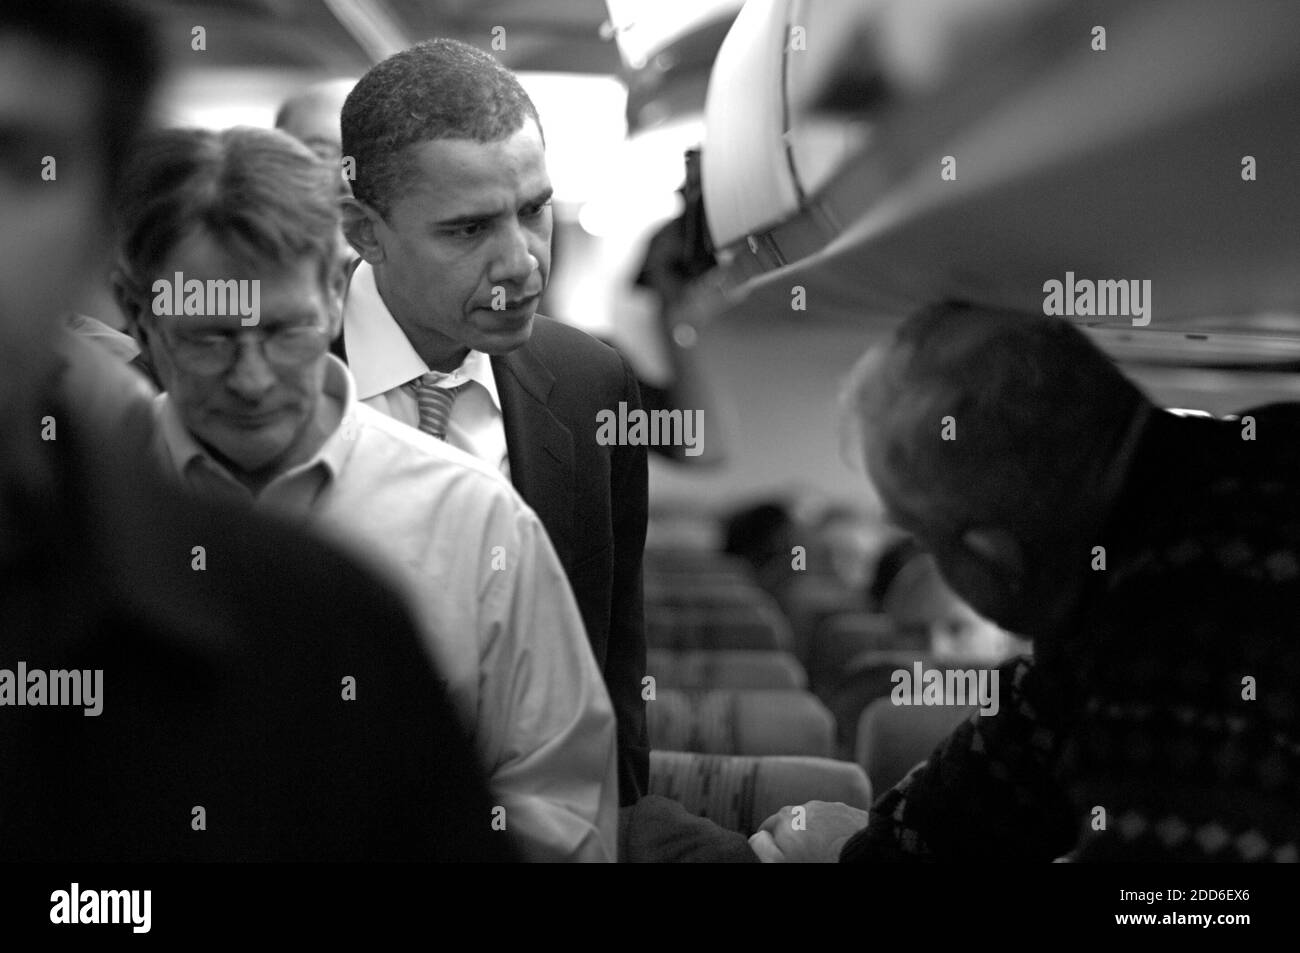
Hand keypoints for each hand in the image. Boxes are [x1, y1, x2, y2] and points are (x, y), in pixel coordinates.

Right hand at [749, 801, 871, 862]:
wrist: (862, 856)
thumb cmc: (819, 862)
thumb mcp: (781, 862)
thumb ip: (762, 848)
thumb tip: (756, 837)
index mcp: (783, 818)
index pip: (767, 828)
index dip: (772, 845)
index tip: (783, 857)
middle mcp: (805, 806)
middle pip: (792, 822)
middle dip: (795, 836)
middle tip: (804, 855)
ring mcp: (829, 807)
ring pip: (816, 820)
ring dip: (816, 832)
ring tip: (824, 852)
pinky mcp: (850, 811)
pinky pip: (837, 821)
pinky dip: (836, 831)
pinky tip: (840, 846)